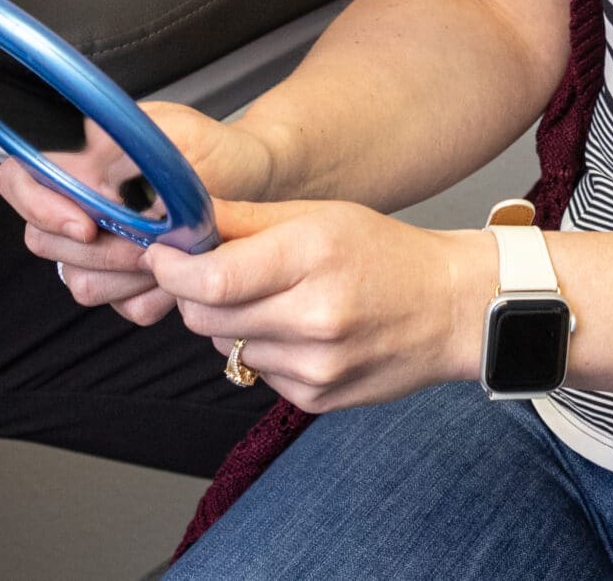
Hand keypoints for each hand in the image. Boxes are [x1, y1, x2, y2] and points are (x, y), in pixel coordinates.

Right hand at [0, 101, 275, 325]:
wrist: (256, 185)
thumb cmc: (215, 149)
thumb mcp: (175, 131)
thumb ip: (127, 136)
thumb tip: (87, 138)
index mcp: (77, 164)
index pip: (16, 182)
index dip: (38, 207)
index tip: (86, 223)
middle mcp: (79, 208)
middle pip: (43, 242)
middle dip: (97, 250)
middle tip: (146, 244)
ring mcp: (101, 252)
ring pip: (81, 283)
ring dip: (126, 276)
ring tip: (169, 256)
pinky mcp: (131, 286)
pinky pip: (124, 309)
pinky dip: (154, 298)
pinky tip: (181, 276)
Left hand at [146, 198, 494, 412]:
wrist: (449, 308)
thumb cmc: (384, 253)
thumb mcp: (318, 216)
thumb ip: (244, 219)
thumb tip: (179, 216)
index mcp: (312, 257)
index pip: (211, 279)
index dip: (171, 269)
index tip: (163, 255)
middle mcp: (314, 317)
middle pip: (206, 317)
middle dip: (192, 293)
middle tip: (208, 272)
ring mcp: (316, 365)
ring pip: (223, 345)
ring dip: (227, 322)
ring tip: (269, 298)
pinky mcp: (316, 397)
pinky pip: (255, 372)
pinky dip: (259, 349)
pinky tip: (294, 328)